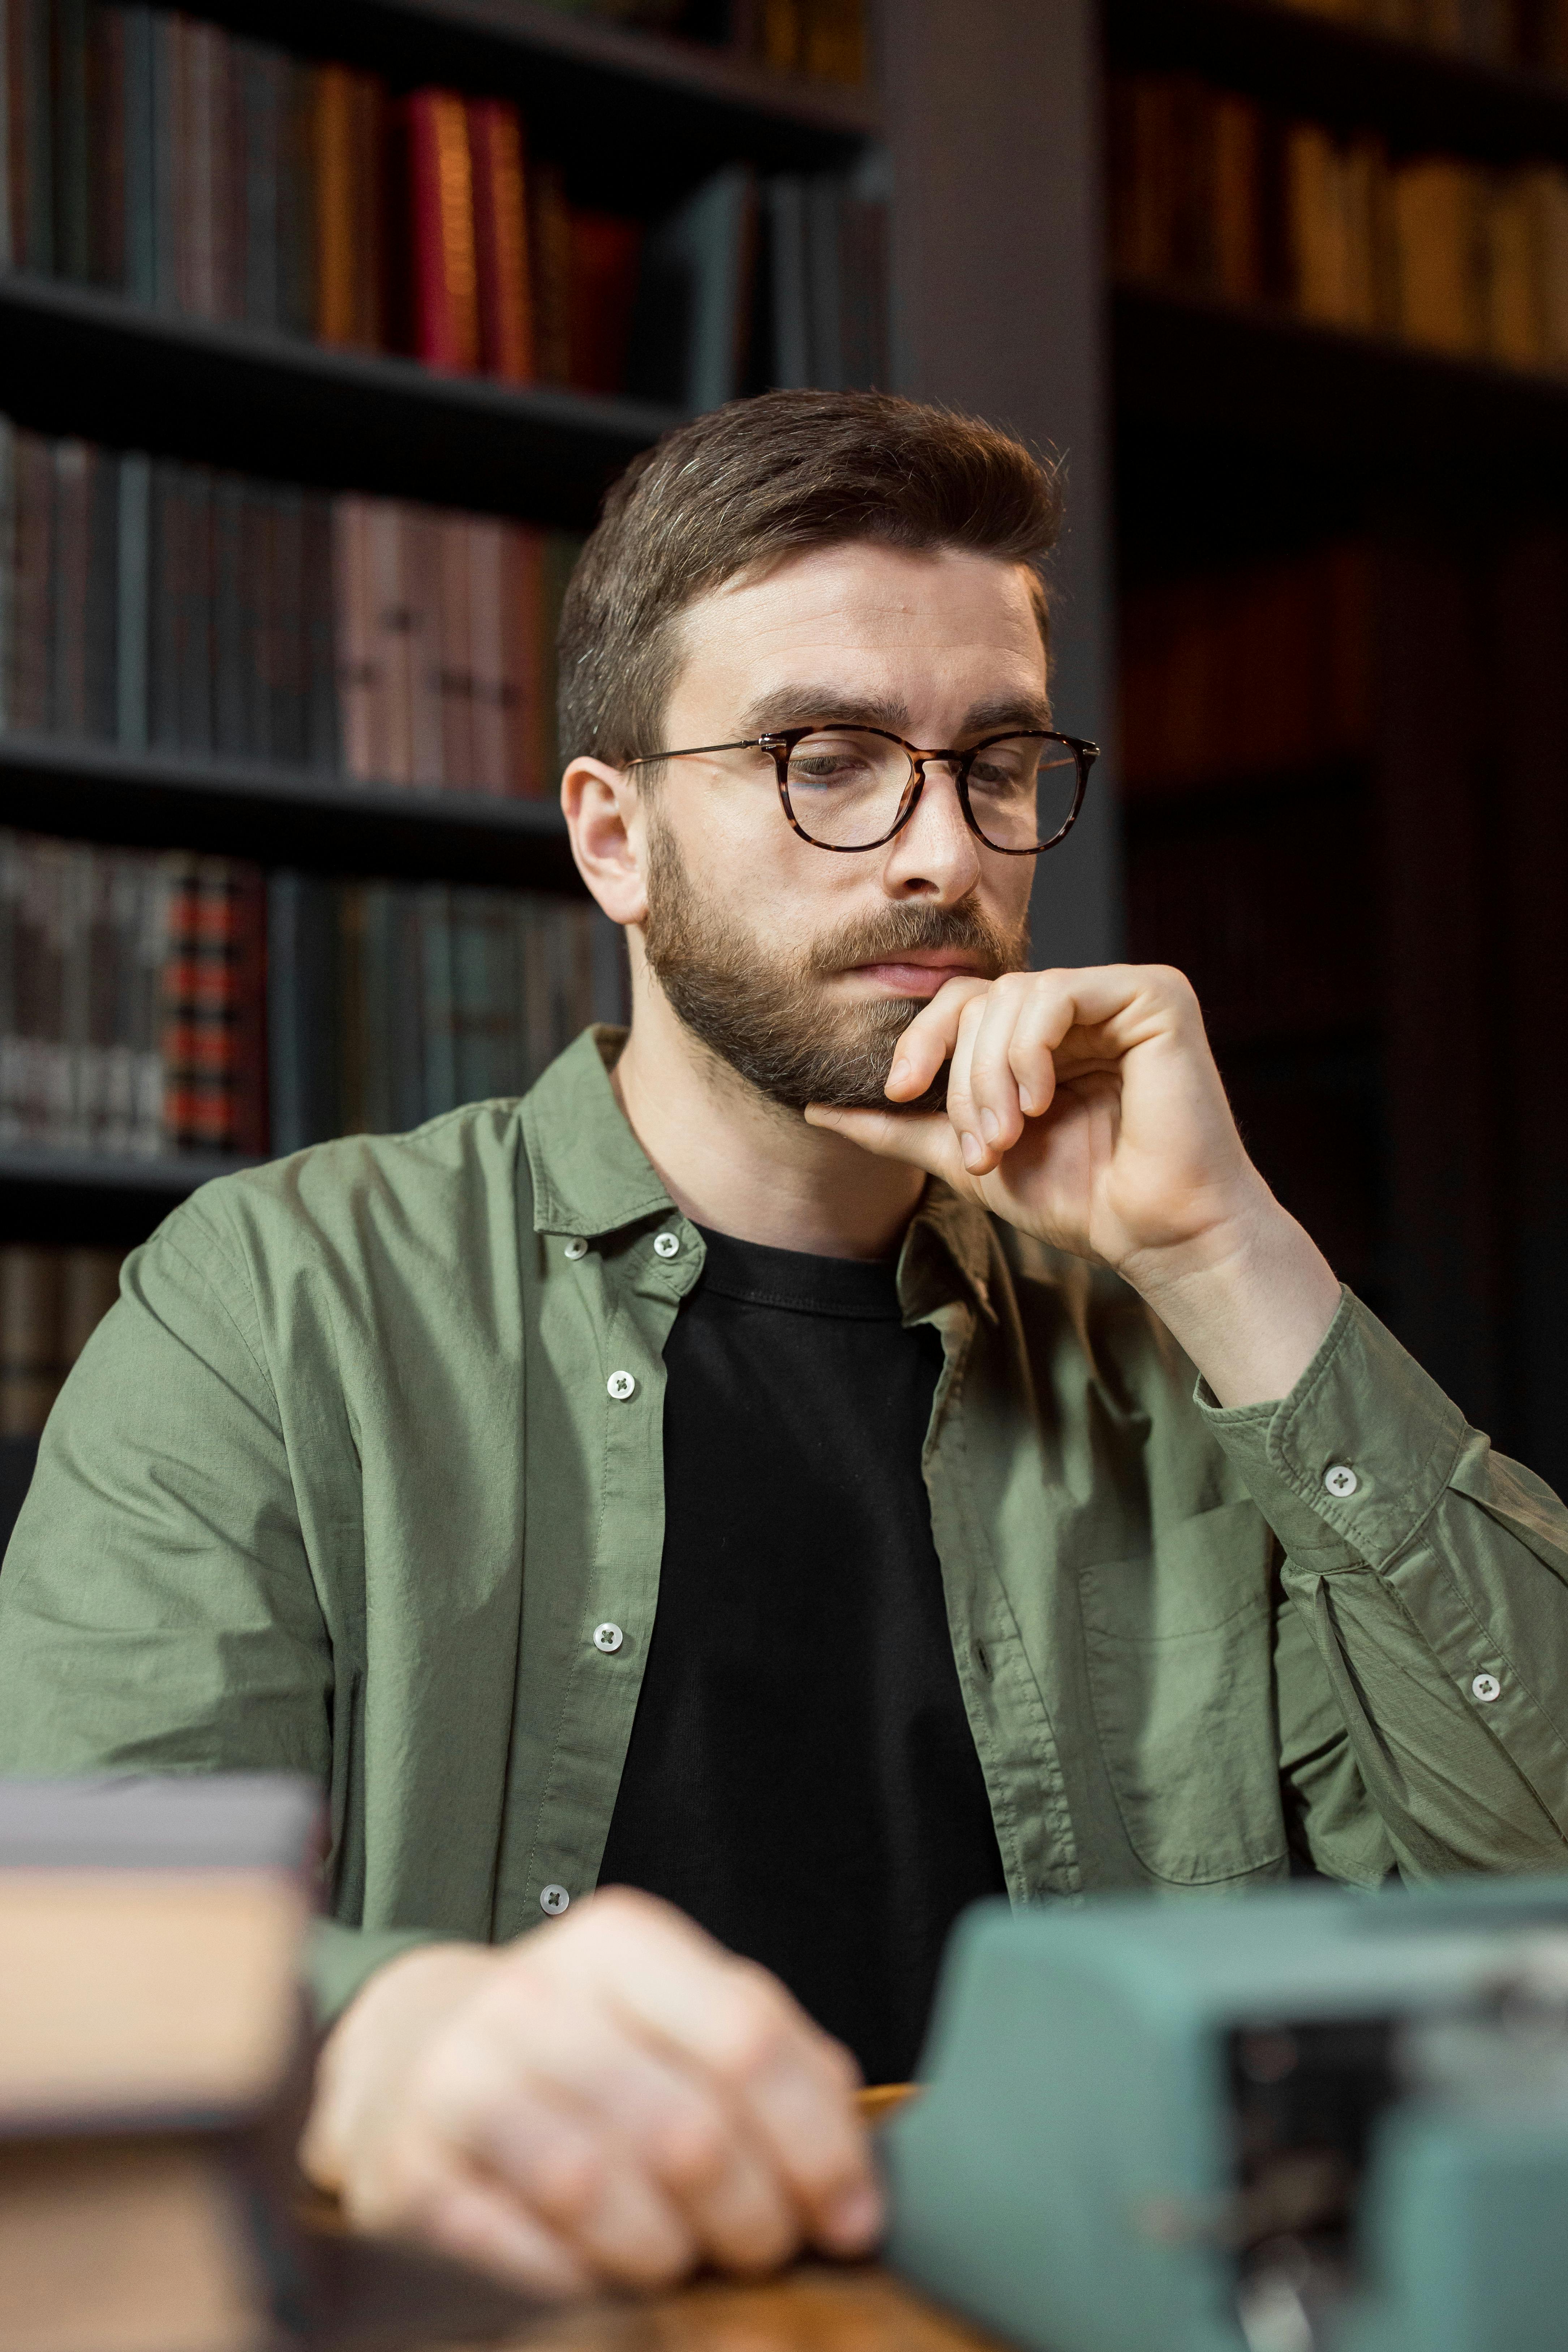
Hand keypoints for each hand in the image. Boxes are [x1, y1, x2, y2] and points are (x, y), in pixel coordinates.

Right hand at [299, 1889, 879, 2299]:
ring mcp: (464, 2081)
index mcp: (619, 1944)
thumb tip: (856, 2161)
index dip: (820, 2145)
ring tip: (685, 2257)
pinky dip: (583, 2280)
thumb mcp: (672, 2015)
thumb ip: (770, 2061)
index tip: (854, 2216)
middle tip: (768, 2247)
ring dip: (669, 2253)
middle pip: (688, 2131)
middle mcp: (536, 1997)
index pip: (751, 2040)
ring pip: (603, 2194)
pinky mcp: (411, 2171)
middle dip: (754, 2218)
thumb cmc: (575, 2047)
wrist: (410, 2056)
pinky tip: (604, 2272)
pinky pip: (525, 2254)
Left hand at [805, 964, 1340, 1405]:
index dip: (920, 1042)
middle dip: (962, 1077)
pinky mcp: (1155, 996)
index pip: (960, 1004)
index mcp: (1042, 1034)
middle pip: (979, 999)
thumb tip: (818, 1108)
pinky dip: (1032, 1047)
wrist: (1155, 1235)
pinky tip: (1039, 1100)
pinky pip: (1062, 993)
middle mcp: (1081, 1005)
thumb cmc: (1081, 1200)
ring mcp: (1119, 995)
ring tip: (1008, 1135)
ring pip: (1014, 996)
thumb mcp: (969, 1158)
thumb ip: (901, 1128)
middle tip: (979, 1145)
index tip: (898, 1093)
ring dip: (993, 1073)